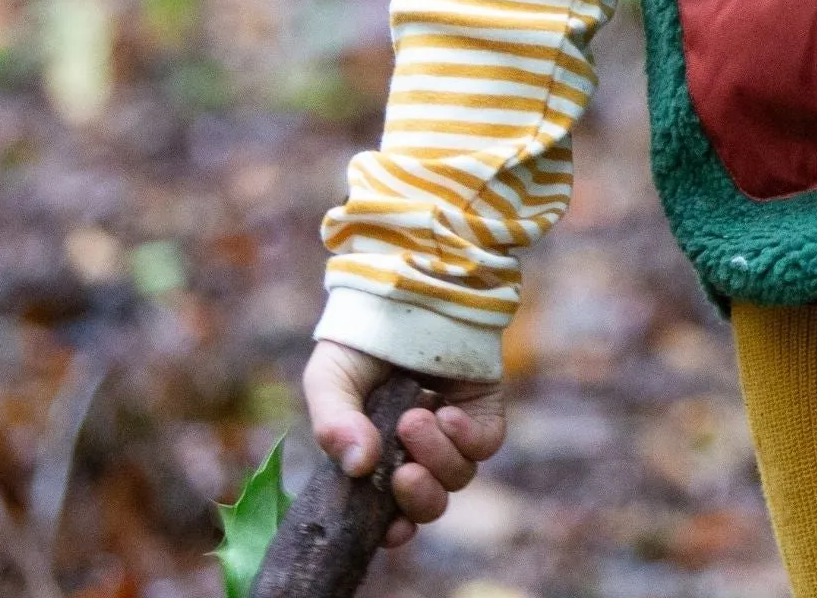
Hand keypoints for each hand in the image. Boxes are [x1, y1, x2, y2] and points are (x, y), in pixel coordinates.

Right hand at [302, 341, 505, 547]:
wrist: (405, 284)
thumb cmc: (361, 337)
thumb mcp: (331, 380)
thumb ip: (334, 424)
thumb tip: (360, 467)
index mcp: (377, 457)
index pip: (389, 514)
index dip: (392, 530)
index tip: (389, 531)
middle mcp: (417, 451)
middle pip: (430, 504)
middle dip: (419, 499)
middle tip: (401, 474)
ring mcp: (452, 429)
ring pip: (458, 476)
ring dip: (437, 457)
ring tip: (415, 418)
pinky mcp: (482, 406)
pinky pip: (485, 443)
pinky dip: (467, 437)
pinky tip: (446, 413)